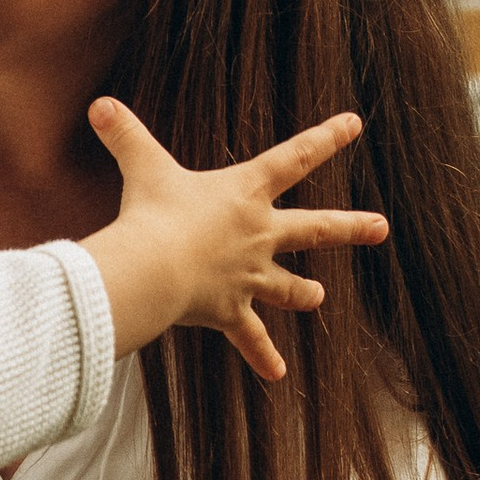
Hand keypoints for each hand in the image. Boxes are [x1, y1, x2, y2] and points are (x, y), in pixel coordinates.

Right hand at [80, 101, 385, 384]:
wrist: (156, 268)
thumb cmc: (152, 213)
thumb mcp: (142, 166)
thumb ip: (125, 135)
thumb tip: (98, 105)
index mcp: (246, 193)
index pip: (295, 157)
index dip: (326, 138)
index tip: (355, 124)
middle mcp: (258, 235)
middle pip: (315, 229)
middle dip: (350, 228)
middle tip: (381, 228)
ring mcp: (250, 276)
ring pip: (289, 287)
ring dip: (304, 292)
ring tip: (318, 296)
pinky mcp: (231, 311)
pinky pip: (250, 337)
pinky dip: (262, 356)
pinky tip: (277, 374)